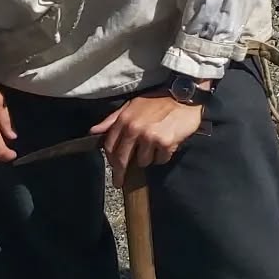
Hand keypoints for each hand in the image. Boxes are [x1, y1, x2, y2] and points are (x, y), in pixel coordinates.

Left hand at [91, 93, 205, 187]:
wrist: (185, 96)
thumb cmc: (158, 100)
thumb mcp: (133, 104)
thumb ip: (112, 119)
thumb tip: (93, 131)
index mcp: (125, 119)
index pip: (110, 146)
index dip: (110, 159)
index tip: (113, 167)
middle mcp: (135, 129)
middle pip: (122, 159)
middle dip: (120, 173)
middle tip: (121, 181)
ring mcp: (150, 137)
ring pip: (143, 162)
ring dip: (148, 158)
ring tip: (155, 146)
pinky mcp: (165, 143)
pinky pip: (160, 160)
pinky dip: (163, 156)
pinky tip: (166, 145)